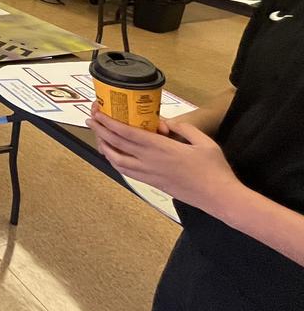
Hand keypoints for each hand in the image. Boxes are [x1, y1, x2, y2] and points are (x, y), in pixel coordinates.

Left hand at [87, 104, 239, 210]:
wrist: (219, 198)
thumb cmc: (214, 169)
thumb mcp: (202, 141)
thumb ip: (182, 127)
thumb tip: (164, 123)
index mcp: (161, 148)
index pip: (127, 133)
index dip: (109, 123)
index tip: (98, 113)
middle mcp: (150, 161)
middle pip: (117, 144)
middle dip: (101, 130)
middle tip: (91, 119)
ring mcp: (149, 174)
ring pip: (117, 161)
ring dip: (104, 147)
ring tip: (98, 136)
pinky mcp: (152, 183)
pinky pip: (127, 171)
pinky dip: (116, 161)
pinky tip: (113, 155)